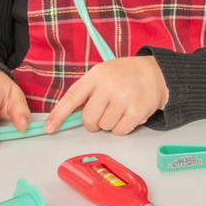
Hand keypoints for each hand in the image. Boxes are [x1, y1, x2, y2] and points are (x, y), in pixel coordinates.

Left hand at [43, 56, 168, 136]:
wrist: (157, 74)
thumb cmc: (126, 75)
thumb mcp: (103, 74)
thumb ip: (87, 92)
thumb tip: (69, 114)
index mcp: (96, 75)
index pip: (72, 97)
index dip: (59, 114)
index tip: (49, 127)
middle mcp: (108, 86)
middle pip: (89, 118)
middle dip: (93, 122)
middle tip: (103, 112)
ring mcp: (123, 99)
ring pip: (104, 126)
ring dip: (110, 123)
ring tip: (120, 109)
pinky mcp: (137, 112)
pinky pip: (120, 131)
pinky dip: (122, 128)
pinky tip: (128, 114)